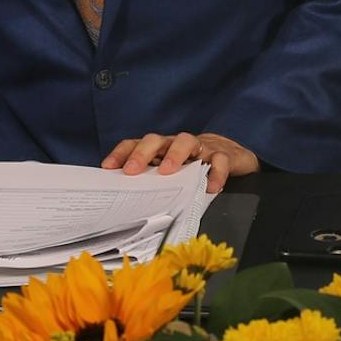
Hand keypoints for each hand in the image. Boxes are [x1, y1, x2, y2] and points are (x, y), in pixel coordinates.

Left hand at [102, 132, 258, 194]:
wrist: (232, 154)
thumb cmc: (195, 166)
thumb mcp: (172, 174)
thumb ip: (154, 181)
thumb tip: (129, 200)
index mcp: (161, 149)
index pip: (136, 144)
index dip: (121, 154)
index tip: (108, 168)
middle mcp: (177, 144)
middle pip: (157, 140)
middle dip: (142, 153)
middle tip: (132, 171)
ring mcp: (201, 147)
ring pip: (186, 141)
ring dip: (175, 155)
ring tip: (168, 171)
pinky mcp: (224, 155)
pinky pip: (220, 160)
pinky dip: (216, 172)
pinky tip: (211, 187)